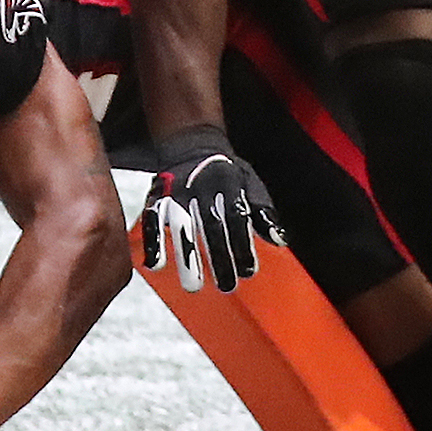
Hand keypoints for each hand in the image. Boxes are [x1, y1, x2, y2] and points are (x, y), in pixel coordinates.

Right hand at [139, 126, 283, 292]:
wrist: (191, 144)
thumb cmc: (226, 173)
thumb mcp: (250, 183)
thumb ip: (262, 212)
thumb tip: (279, 241)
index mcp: (228, 182)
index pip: (237, 216)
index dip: (243, 245)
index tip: (249, 272)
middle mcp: (201, 186)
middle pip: (211, 226)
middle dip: (219, 258)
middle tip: (226, 286)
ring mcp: (177, 191)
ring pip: (181, 226)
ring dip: (186, 257)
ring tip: (193, 286)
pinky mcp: (156, 195)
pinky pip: (152, 219)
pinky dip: (154, 242)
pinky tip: (156, 266)